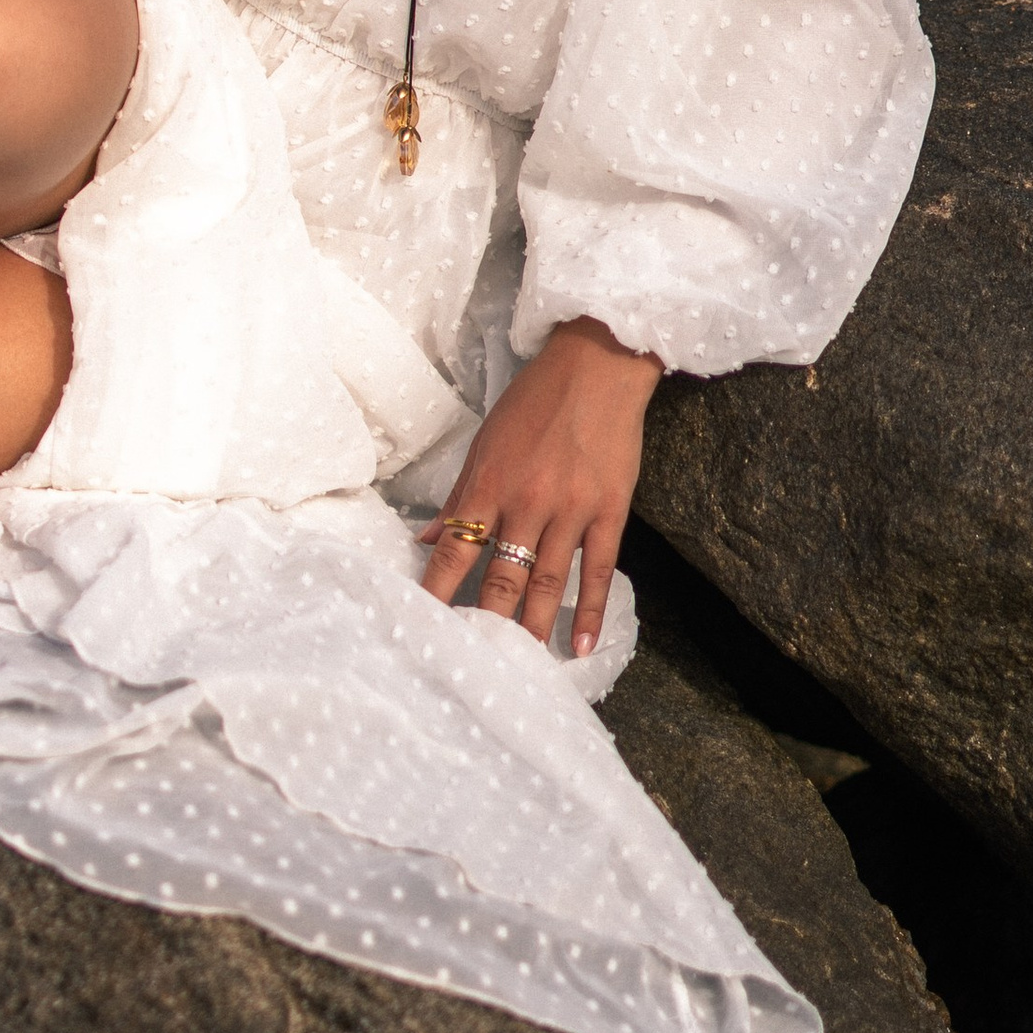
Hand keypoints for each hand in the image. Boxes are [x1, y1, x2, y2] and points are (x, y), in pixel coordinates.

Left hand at [417, 317, 660, 656]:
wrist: (598, 366)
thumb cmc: (533, 401)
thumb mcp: (484, 443)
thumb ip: (459, 497)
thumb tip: (425, 538)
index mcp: (488, 485)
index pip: (454, 551)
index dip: (437, 592)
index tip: (423, 627)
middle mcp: (526, 503)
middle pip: (499, 577)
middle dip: (483, 623)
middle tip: (472, 662)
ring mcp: (571, 510)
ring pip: (545, 583)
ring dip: (531, 628)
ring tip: (520, 666)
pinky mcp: (610, 511)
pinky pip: (598, 571)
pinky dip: (588, 611)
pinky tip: (579, 646)